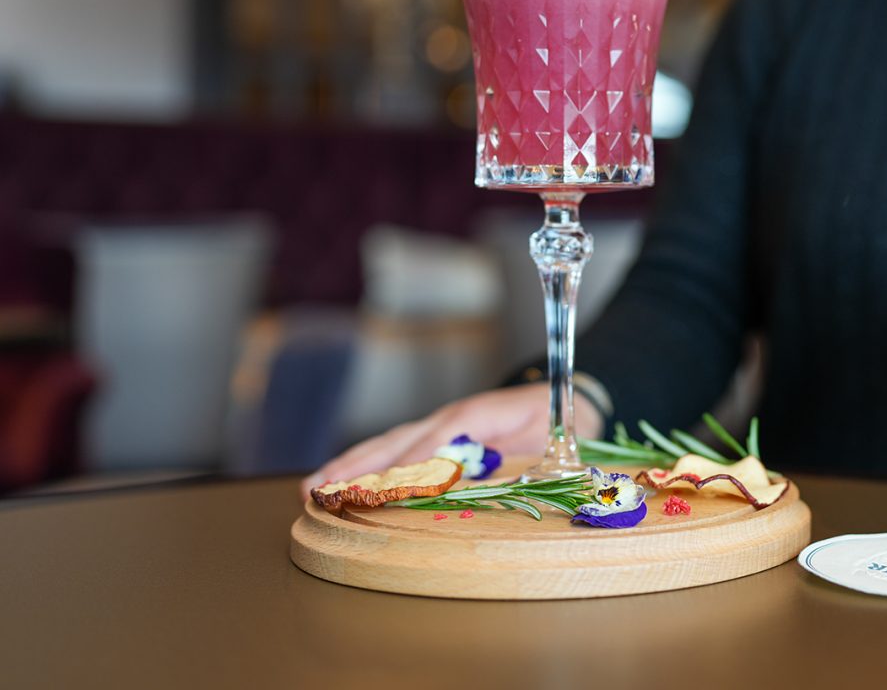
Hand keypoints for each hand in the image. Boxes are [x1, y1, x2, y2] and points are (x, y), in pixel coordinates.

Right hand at [301, 383, 603, 488]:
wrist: (569, 399)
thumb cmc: (556, 419)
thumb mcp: (545, 436)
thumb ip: (511, 456)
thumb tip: (468, 483)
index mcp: (477, 415)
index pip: (436, 439)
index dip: (410, 463)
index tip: (381, 489)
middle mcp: (451, 420)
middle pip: (397, 441)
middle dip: (356, 466)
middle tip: (317, 489)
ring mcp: (442, 428)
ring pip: (389, 446)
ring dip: (351, 467)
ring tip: (314, 488)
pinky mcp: (441, 438)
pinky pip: (400, 451)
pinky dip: (369, 467)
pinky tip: (344, 484)